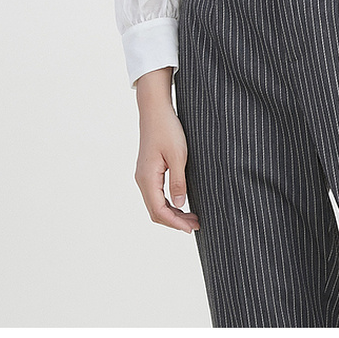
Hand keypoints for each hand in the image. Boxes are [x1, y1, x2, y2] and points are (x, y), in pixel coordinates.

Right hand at [134, 68, 199, 232]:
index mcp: (147, 178)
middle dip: (175, 221)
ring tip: (192, 217)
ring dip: (173, 212)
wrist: (155, 110)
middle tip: (196, 224)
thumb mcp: (178, 156)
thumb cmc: (168, 129)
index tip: (191, 228)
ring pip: (156, 203)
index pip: (159, 210)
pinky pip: (156, 193)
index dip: (175, 222)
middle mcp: (142, 179)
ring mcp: (144, 175)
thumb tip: (179, 204)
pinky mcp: (148, 170)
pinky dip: (169, 202)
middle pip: (156, 211)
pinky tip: (181, 202)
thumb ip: (178, 181)